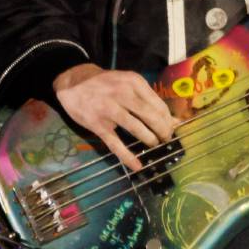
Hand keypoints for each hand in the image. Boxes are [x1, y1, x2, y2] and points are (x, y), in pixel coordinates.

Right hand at [51, 62, 178, 175]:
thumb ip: (148, 99)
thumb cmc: (105, 83)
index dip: (168, 119)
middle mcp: (123, 95)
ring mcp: (110, 110)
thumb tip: (175, 120)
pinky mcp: (99, 125)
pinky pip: (116, 144)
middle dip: (163, 131)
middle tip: (166, 139)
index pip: (158, 105)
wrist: (74, 83)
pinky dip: (127, 157)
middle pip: (151, 117)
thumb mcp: (127, 82)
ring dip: (150, 140)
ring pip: (137, 129)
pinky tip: (137, 166)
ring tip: (154, 144)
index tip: (172, 128)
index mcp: (134, 83)